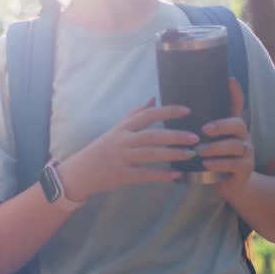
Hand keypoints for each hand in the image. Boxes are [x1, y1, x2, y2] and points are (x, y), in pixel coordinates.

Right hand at [59, 99, 196, 202]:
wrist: (79, 172)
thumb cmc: (102, 148)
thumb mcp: (116, 129)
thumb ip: (135, 114)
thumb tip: (153, 98)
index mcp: (123, 128)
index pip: (147, 115)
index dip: (167, 111)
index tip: (187, 110)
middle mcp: (122, 141)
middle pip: (152, 136)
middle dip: (175, 136)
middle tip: (195, 137)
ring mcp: (121, 158)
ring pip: (150, 155)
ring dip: (172, 154)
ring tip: (190, 155)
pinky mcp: (120, 176)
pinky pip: (144, 175)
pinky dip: (161, 175)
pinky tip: (176, 175)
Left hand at [199, 78, 255, 198]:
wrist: (230, 186)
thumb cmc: (211, 160)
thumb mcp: (203, 142)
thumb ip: (192, 127)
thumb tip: (165, 105)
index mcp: (230, 127)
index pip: (236, 106)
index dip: (234, 93)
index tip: (229, 79)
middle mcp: (241, 136)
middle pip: (238, 124)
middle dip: (221, 125)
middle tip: (204, 129)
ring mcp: (246, 152)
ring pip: (235, 145)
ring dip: (216, 147)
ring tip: (200, 151)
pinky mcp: (245, 169)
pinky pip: (235, 164)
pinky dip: (219, 164)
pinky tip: (206, 164)